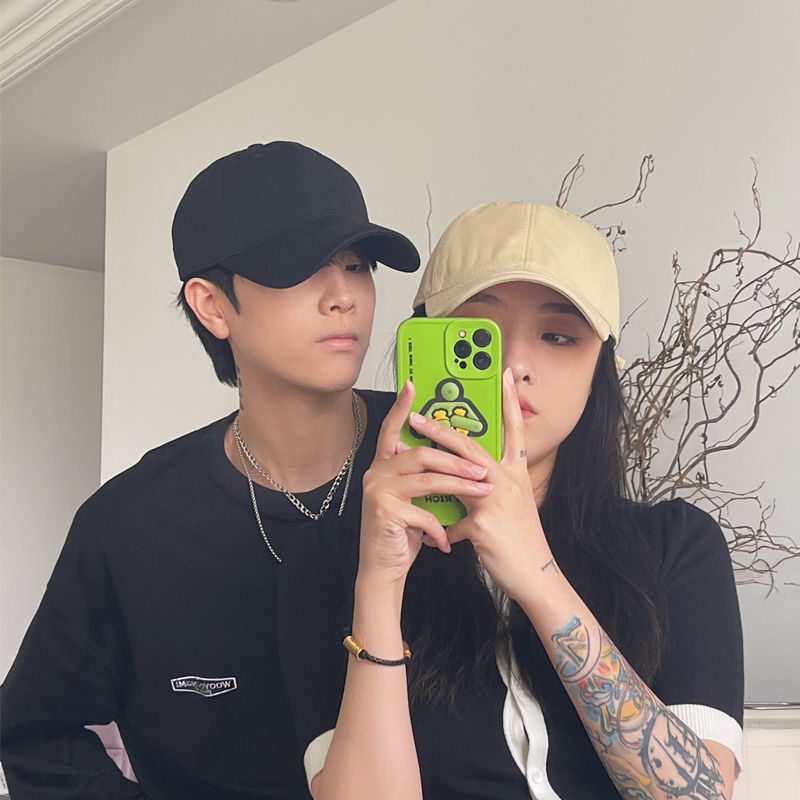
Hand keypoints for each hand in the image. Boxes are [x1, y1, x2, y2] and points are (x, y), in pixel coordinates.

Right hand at [358, 381, 492, 587]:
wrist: (383, 570)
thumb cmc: (404, 534)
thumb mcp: (417, 501)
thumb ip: (426, 478)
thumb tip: (459, 459)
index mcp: (385, 466)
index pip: (392, 430)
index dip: (402, 407)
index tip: (413, 386)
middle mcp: (376, 473)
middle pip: (422, 454)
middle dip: (458, 460)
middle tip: (484, 469)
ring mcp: (378, 491)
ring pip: (427, 479)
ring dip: (461, 486)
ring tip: (483, 493)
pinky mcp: (383, 511)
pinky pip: (423, 512)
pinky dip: (441, 528)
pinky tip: (447, 541)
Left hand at [408, 369, 554, 601]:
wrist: (536, 575)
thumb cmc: (521, 542)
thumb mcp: (511, 508)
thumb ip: (488, 491)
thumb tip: (466, 486)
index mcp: (515, 475)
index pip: (513, 430)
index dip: (510, 402)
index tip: (504, 377)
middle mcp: (507, 481)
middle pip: (471, 446)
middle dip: (443, 428)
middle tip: (420, 416)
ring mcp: (495, 499)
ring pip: (457, 471)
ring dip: (430, 461)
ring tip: (408, 452)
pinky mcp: (483, 523)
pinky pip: (453, 522)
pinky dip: (439, 530)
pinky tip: (430, 539)